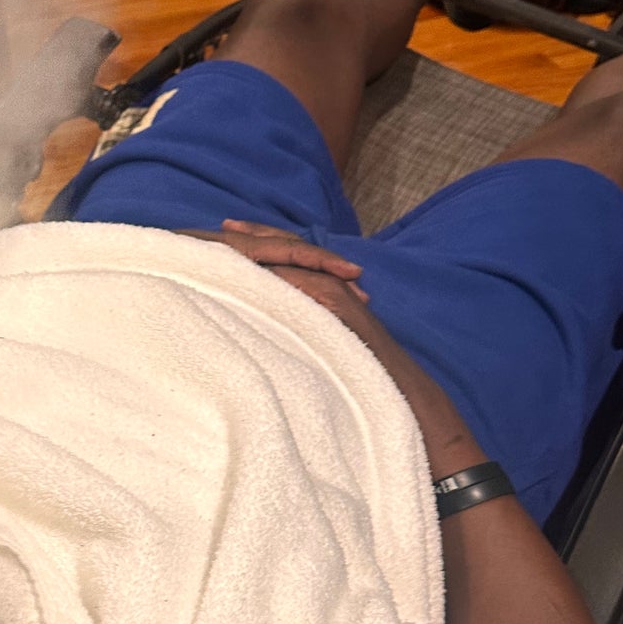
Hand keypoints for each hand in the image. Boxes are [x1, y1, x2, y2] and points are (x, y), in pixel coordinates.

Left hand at [200, 221, 481, 472]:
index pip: (287, 260)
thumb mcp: (313, 350)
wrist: (400, 398)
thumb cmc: (355, 383)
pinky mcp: (345, 309)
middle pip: (292, 249)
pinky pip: (313, 285)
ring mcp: (340, 295)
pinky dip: (286, 275)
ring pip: (302, 259)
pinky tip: (259, 269)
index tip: (222, 239)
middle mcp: (332, 288)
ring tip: (234, 238)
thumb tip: (255, 333)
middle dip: (257, 236)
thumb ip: (292, 331)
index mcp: (322, 295)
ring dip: (268, 247)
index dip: (256, 247)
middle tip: (223, 225)